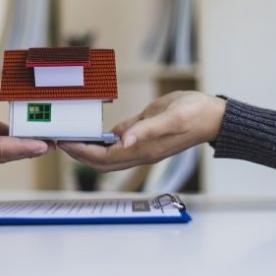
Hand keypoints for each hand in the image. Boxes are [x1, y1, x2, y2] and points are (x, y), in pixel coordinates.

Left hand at [58, 91, 225, 171]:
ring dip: (88, 151)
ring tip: (72, 139)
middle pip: (102, 162)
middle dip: (79, 154)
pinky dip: (102, 144)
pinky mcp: (146, 141)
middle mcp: (141, 154)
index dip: (82, 152)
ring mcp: (144, 149)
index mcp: (144, 150)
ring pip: (109, 158)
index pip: (104, 157)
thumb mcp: (170, 116)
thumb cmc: (195, 113)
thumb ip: (145, 128)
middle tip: (61, 141)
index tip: (64, 142)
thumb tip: (123, 140)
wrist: (215, 117)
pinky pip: (118, 148)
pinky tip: (95, 134)